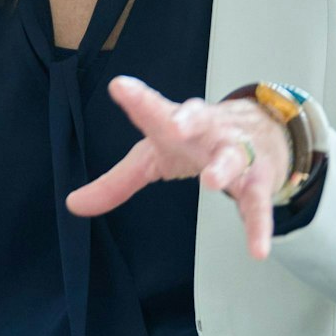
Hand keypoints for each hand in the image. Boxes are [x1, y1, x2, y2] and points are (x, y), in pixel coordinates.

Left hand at [65, 76, 290, 259]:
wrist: (263, 132)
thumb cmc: (196, 142)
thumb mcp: (153, 158)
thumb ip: (116, 182)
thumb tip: (72, 205)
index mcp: (176, 122)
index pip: (154, 110)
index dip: (138, 99)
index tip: (119, 86)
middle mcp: (208, 131)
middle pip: (199, 118)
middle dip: (187, 119)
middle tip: (173, 124)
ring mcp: (236, 154)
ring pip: (232, 157)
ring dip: (223, 167)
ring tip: (211, 181)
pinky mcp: (258, 181)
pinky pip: (258, 205)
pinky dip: (259, 226)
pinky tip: (258, 249)